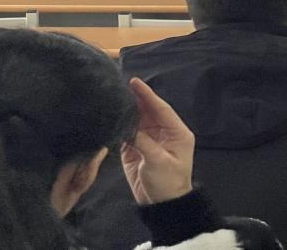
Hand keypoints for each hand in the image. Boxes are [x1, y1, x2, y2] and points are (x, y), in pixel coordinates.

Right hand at [120, 77, 194, 205]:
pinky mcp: (135, 150)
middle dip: (136, 99)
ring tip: (113, 97)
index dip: (148, 95)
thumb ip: (143, 141)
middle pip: (148, 112)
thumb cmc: (167, 182)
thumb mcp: (158, 161)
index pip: (161, 108)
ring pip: (136, 121)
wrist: (161, 204)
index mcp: (176, 132)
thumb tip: (127, 125)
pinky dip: (119, 126)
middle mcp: (163, 133)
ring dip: (126, 111)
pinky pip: (127, 134)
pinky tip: (110, 116)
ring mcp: (149, 140)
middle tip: (120, 85)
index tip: (135, 82)